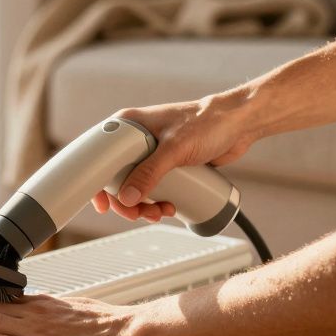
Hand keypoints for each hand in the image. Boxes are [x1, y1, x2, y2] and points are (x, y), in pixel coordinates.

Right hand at [99, 91, 258, 221]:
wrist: (238, 125)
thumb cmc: (208, 122)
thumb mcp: (174, 148)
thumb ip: (149, 172)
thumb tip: (128, 197)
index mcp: (130, 126)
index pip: (100, 155)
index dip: (97, 182)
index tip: (102, 203)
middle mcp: (136, 140)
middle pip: (117, 178)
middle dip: (127, 202)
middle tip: (138, 213)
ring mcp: (151, 155)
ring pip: (135, 188)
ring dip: (144, 207)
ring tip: (160, 212)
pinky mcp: (166, 166)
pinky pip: (153, 190)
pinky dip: (157, 203)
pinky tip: (168, 207)